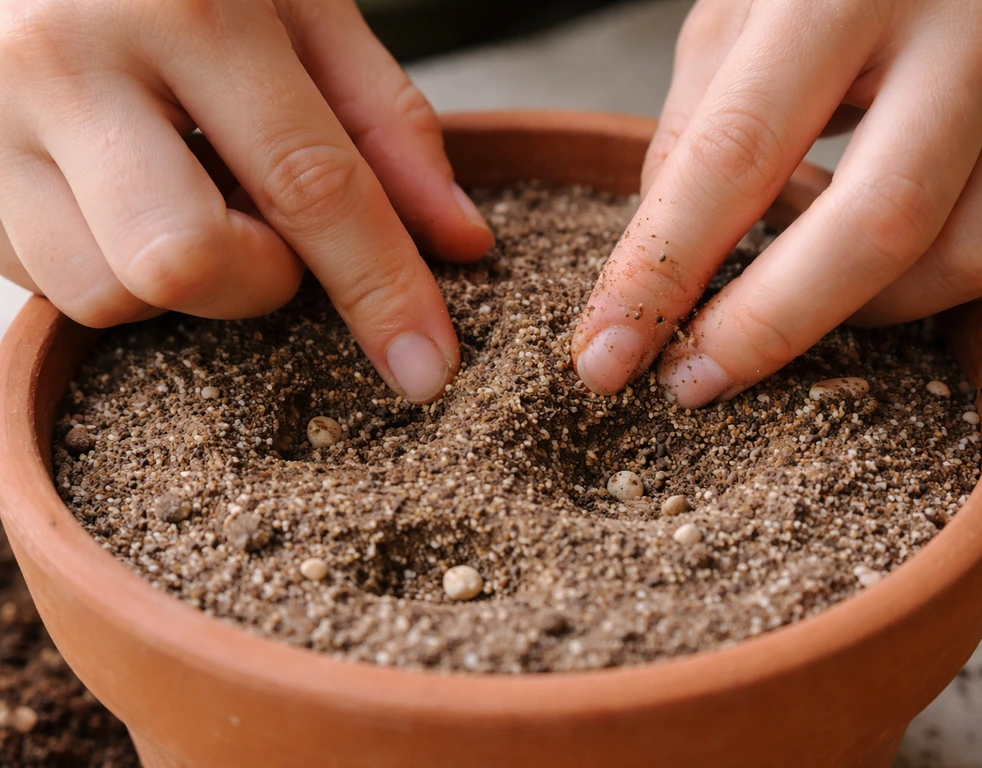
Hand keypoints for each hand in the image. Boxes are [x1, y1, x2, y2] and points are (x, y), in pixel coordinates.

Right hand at [0, 0, 492, 402]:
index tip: (428, 367)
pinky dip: (117, 266)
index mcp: (178, 3)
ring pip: (106, 293)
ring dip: (183, 278)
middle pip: (184, 262)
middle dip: (258, 280)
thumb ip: (386, 124)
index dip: (381, 288)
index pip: (308, 182)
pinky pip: (51, 284)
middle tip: (268, 224)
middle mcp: (64, 63)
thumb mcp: (304, 6)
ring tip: (189, 193)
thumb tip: (458, 243)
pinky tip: (130, 196)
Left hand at [572, 0, 981, 406]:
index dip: (661, 271)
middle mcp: (970, 22)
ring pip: (963, 255)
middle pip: (874, 225)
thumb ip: (699, 129)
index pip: (736, 155)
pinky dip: (917, 282)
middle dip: (766, 328)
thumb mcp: (741, 10)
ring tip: (782, 298)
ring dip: (854, 311)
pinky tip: (855, 261)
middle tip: (691, 384)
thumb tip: (665, 266)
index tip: (607, 355)